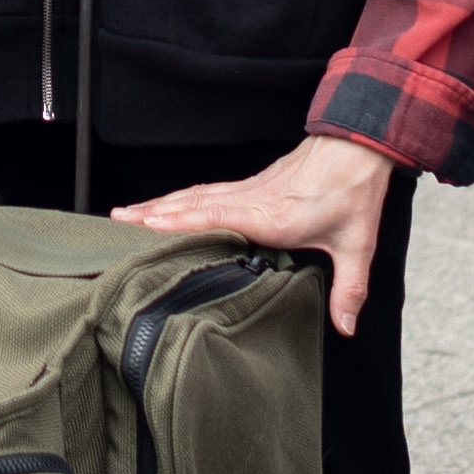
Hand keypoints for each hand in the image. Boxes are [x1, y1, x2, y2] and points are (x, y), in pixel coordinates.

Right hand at [113, 135, 406, 334]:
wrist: (357, 146)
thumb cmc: (355, 192)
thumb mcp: (358, 245)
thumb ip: (349, 289)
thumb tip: (345, 327)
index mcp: (273, 217)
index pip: (218, 219)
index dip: (181, 223)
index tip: (146, 227)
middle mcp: (253, 200)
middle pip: (193, 205)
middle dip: (152, 214)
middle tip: (115, 221)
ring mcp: (249, 189)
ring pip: (195, 196)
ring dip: (159, 203)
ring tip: (125, 212)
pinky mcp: (251, 184)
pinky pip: (206, 191)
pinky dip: (179, 198)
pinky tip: (164, 204)